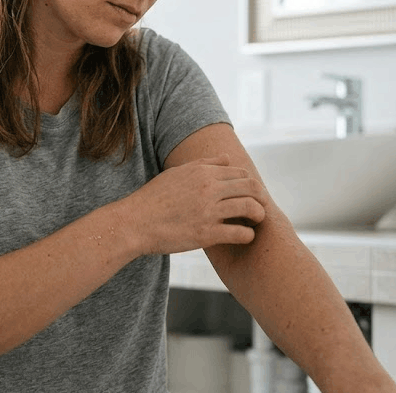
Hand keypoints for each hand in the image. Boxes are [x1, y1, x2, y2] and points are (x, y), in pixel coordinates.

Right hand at [118, 155, 269, 254]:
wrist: (135, 223)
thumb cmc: (154, 198)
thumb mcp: (177, 173)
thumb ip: (204, 164)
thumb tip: (227, 159)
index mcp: (202, 172)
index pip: (240, 172)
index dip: (250, 183)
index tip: (250, 194)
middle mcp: (208, 188)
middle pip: (251, 187)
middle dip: (260, 197)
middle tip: (260, 207)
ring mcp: (209, 211)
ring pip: (250, 208)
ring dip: (259, 215)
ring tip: (256, 221)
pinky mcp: (207, 234)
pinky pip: (240, 233)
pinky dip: (248, 235)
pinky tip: (244, 237)